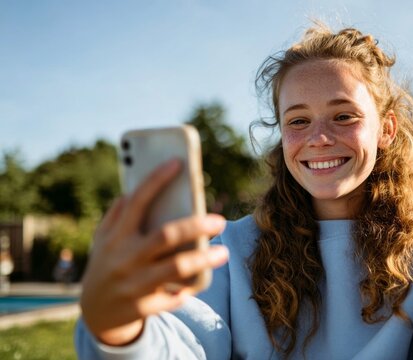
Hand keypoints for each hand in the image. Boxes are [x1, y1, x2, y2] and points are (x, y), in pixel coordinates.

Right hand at [79, 159, 228, 345]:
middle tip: (220, 222)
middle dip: (196, 226)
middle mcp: (124, 257)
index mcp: (116, 236)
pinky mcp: (141, 307)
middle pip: (166, 236)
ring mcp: (132, 283)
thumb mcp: (104, 240)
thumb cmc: (107, 265)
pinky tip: (198, 282)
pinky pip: (173, 296)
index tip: (178, 162)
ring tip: (224, 253)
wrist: (95, 314)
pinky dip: (187, 289)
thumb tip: (135, 189)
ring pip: (176, 268)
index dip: (157, 180)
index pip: (137, 201)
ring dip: (203, 259)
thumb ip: (117, 215)